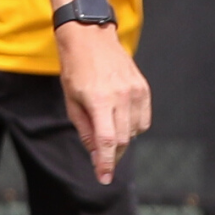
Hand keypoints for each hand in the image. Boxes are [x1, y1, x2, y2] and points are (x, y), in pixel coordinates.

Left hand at [54, 25, 150, 179]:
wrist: (90, 36)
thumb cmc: (75, 69)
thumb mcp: (71, 101)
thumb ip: (85, 129)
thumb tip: (96, 153)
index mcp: (99, 100)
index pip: (106, 142)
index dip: (105, 163)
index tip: (104, 178)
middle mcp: (121, 96)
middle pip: (122, 140)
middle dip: (112, 156)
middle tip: (102, 162)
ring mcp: (135, 91)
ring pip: (134, 131)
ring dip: (122, 140)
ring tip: (108, 131)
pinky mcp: (143, 88)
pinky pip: (144, 119)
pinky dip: (134, 127)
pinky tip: (121, 121)